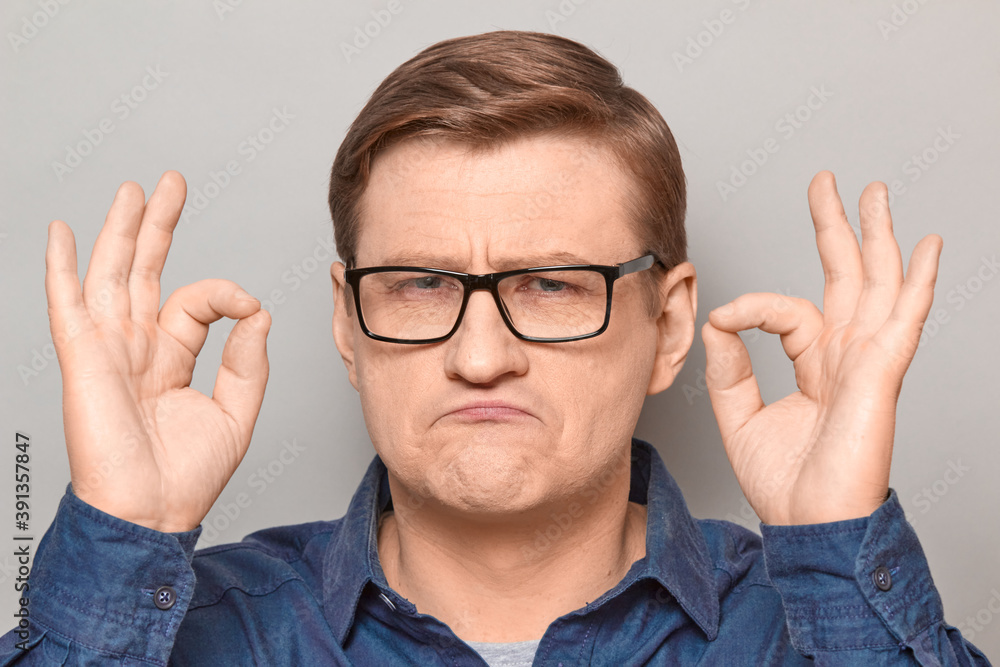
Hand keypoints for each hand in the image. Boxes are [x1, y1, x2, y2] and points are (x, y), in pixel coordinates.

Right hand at [45, 171, 270, 531]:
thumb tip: (258, 312)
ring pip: (112, 276)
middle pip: (145, 273)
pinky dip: (62, 269)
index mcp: (169, 358)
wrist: (152, 513)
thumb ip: (247, 360)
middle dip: (157, 226)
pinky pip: (68, 307)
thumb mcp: (236, 412)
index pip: (195, 303)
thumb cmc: (187, 475)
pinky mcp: (85, 361)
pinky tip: (63, 234)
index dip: (225, 295)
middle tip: (170, 184)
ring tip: (133, 191)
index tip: (249, 307)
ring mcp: (108, 351)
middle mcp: (136, 348)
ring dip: (120, 231)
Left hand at [701, 171, 941, 524]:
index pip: (789, 311)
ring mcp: (867, 362)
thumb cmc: (785, 482)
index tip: (724, 317)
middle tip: (830, 183)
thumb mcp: (738, 414)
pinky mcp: (879, 374)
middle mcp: (845, 356)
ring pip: (877, 284)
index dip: (753, 307)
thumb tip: (717, 319)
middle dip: (838, 227)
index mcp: (817, 364)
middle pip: (846, 277)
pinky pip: (901, 319)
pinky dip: (917, 282)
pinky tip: (928, 248)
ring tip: (875, 193)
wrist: (808, 524)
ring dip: (878, 236)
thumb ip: (728, 365)